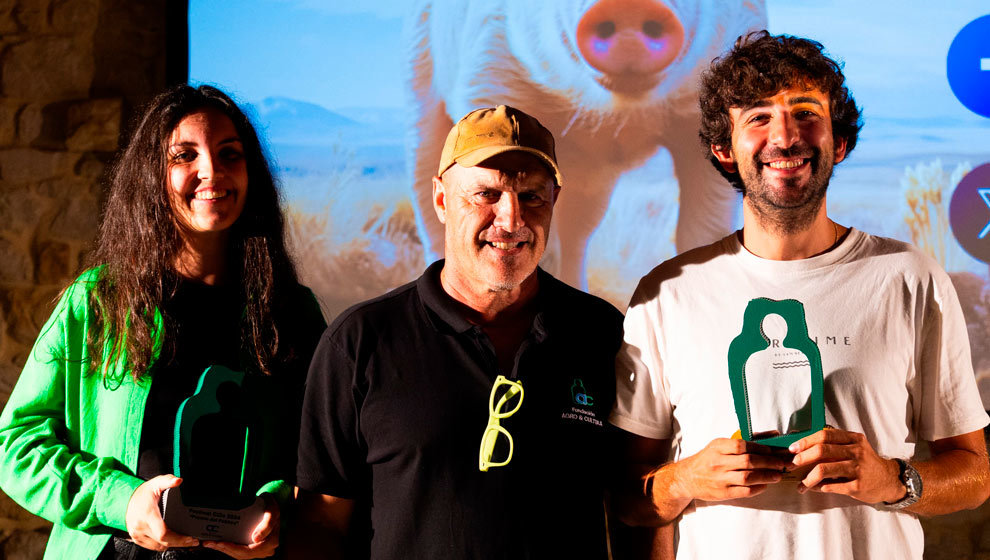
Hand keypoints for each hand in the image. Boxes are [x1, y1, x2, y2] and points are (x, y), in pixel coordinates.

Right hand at [125, 475, 198, 550]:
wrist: (126, 499)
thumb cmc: (143, 493)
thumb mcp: (156, 483)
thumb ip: (168, 480)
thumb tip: (178, 480)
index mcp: (147, 514)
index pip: (163, 533)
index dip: (178, 538)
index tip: (189, 538)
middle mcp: (141, 526)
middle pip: (163, 542)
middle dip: (180, 543)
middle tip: (193, 541)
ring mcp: (138, 534)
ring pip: (158, 546)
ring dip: (173, 545)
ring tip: (186, 542)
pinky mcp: (137, 539)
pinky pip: (152, 547)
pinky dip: (163, 545)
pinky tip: (173, 542)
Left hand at [203, 494, 279, 558]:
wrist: (270, 506)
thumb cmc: (270, 506)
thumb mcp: (272, 510)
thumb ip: (267, 524)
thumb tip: (256, 539)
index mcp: (270, 542)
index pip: (248, 551)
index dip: (233, 548)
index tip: (220, 542)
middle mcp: (266, 549)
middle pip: (241, 554)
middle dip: (224, 549)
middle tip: (209, 542)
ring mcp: (259, 550)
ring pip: (238, 554)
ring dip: (223, 549)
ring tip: (210, 543)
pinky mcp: (252, 548)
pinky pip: (239, 551)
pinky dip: (228, 548)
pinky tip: (217, 543)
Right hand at [665, 438, 790, 501]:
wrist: (687, 478)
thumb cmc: (708, 459)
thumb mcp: (719, 446)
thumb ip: (744, 441)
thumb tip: (773, 435)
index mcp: (717, 446)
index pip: (742, 445)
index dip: (760, 448)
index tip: (772, 451)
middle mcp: (718, 462)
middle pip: (748, 461)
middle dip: (769, 462)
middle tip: (782, 463)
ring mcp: (719, 478)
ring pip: (748, 477)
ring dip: (766, 476)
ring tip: (778, 476)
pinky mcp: (722, 492)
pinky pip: (744, 491)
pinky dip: (758, 488)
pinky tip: (765, 485)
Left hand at [790, 428, 903, 503]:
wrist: (889, 480)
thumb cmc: (865, 462)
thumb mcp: (854, 447)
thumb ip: (834, 444)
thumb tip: (804, 447)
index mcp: (853, 439)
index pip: (825, 435)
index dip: (806, 441)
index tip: (793, 448)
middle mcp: (856, 452)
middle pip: (822, 450)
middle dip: (803, 457)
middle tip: (793, 464)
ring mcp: (857, 469)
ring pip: (824, 469)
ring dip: (808, 478)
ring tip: (801, 484)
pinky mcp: (858, 486)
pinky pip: (831, 486)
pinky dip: (819, 487)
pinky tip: (815, 488)